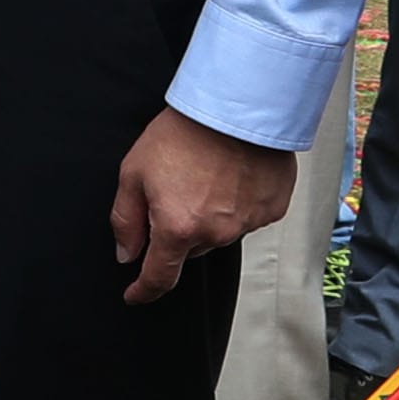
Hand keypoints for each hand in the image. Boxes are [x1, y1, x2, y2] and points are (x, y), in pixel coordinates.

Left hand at [108, 107, 291, 306]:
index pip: (160, 276)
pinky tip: (231, 175)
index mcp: (178, 227)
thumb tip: (126, 254)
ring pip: (219, 233)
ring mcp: (248, 223)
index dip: (144, 290)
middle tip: (176, 190)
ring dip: (208, 216)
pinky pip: (247, 217)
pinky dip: (237, 204)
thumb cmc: (185, 132)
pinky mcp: (272, 209)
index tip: (136, 295)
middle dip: (177, 230)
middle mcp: (216, 233)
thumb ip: (125, 219)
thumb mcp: (134, 171)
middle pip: (190, 248)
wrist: (237, 104)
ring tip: (206, 175)